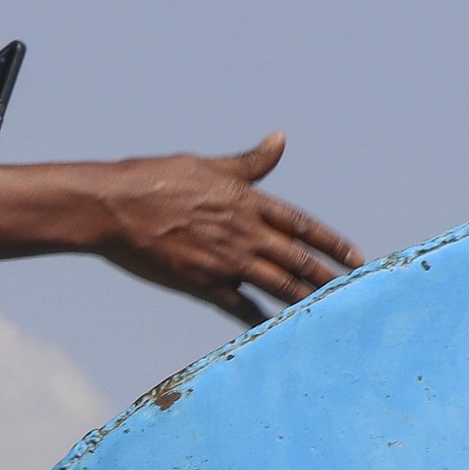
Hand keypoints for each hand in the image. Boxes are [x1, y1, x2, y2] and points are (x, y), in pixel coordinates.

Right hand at [89, 134, 363, 321]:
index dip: (331, 242)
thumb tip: (280, 139)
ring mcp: (223, 261)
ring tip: (331, 313)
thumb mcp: (207, 165)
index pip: (301, 224)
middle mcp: (241, 232)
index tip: (356, 257)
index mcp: (245, 200)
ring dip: (306, 300)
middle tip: (357, 293)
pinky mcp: (201, 283)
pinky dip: (262, 319)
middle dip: (329, 277)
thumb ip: (248, 162)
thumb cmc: (154, 179)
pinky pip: (240, 307)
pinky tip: (279, 329)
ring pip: (276, 285)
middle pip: (297, 260)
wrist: (111, 207)